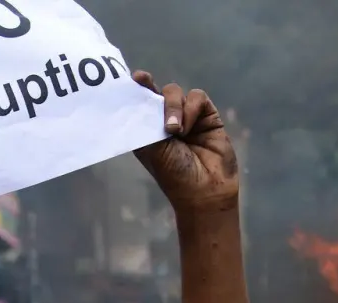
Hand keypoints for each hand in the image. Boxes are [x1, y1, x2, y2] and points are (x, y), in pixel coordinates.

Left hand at [131, 73, 239, 213]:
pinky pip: (197, 98)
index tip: (130, 78)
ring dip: (172, 106)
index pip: (139, 103)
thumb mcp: (152, 148)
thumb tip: (138, 93)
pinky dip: (190, 108)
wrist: (204, 189)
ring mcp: (187, 117)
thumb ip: (145, 120)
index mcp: (148, 129)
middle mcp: (165, 120)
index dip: (134, 89)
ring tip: (173, 130)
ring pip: (175, 92)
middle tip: (142, 80)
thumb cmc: (173, 174)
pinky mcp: (207, 116)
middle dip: (150, 88)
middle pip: (156, 92)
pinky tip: (187, 128)